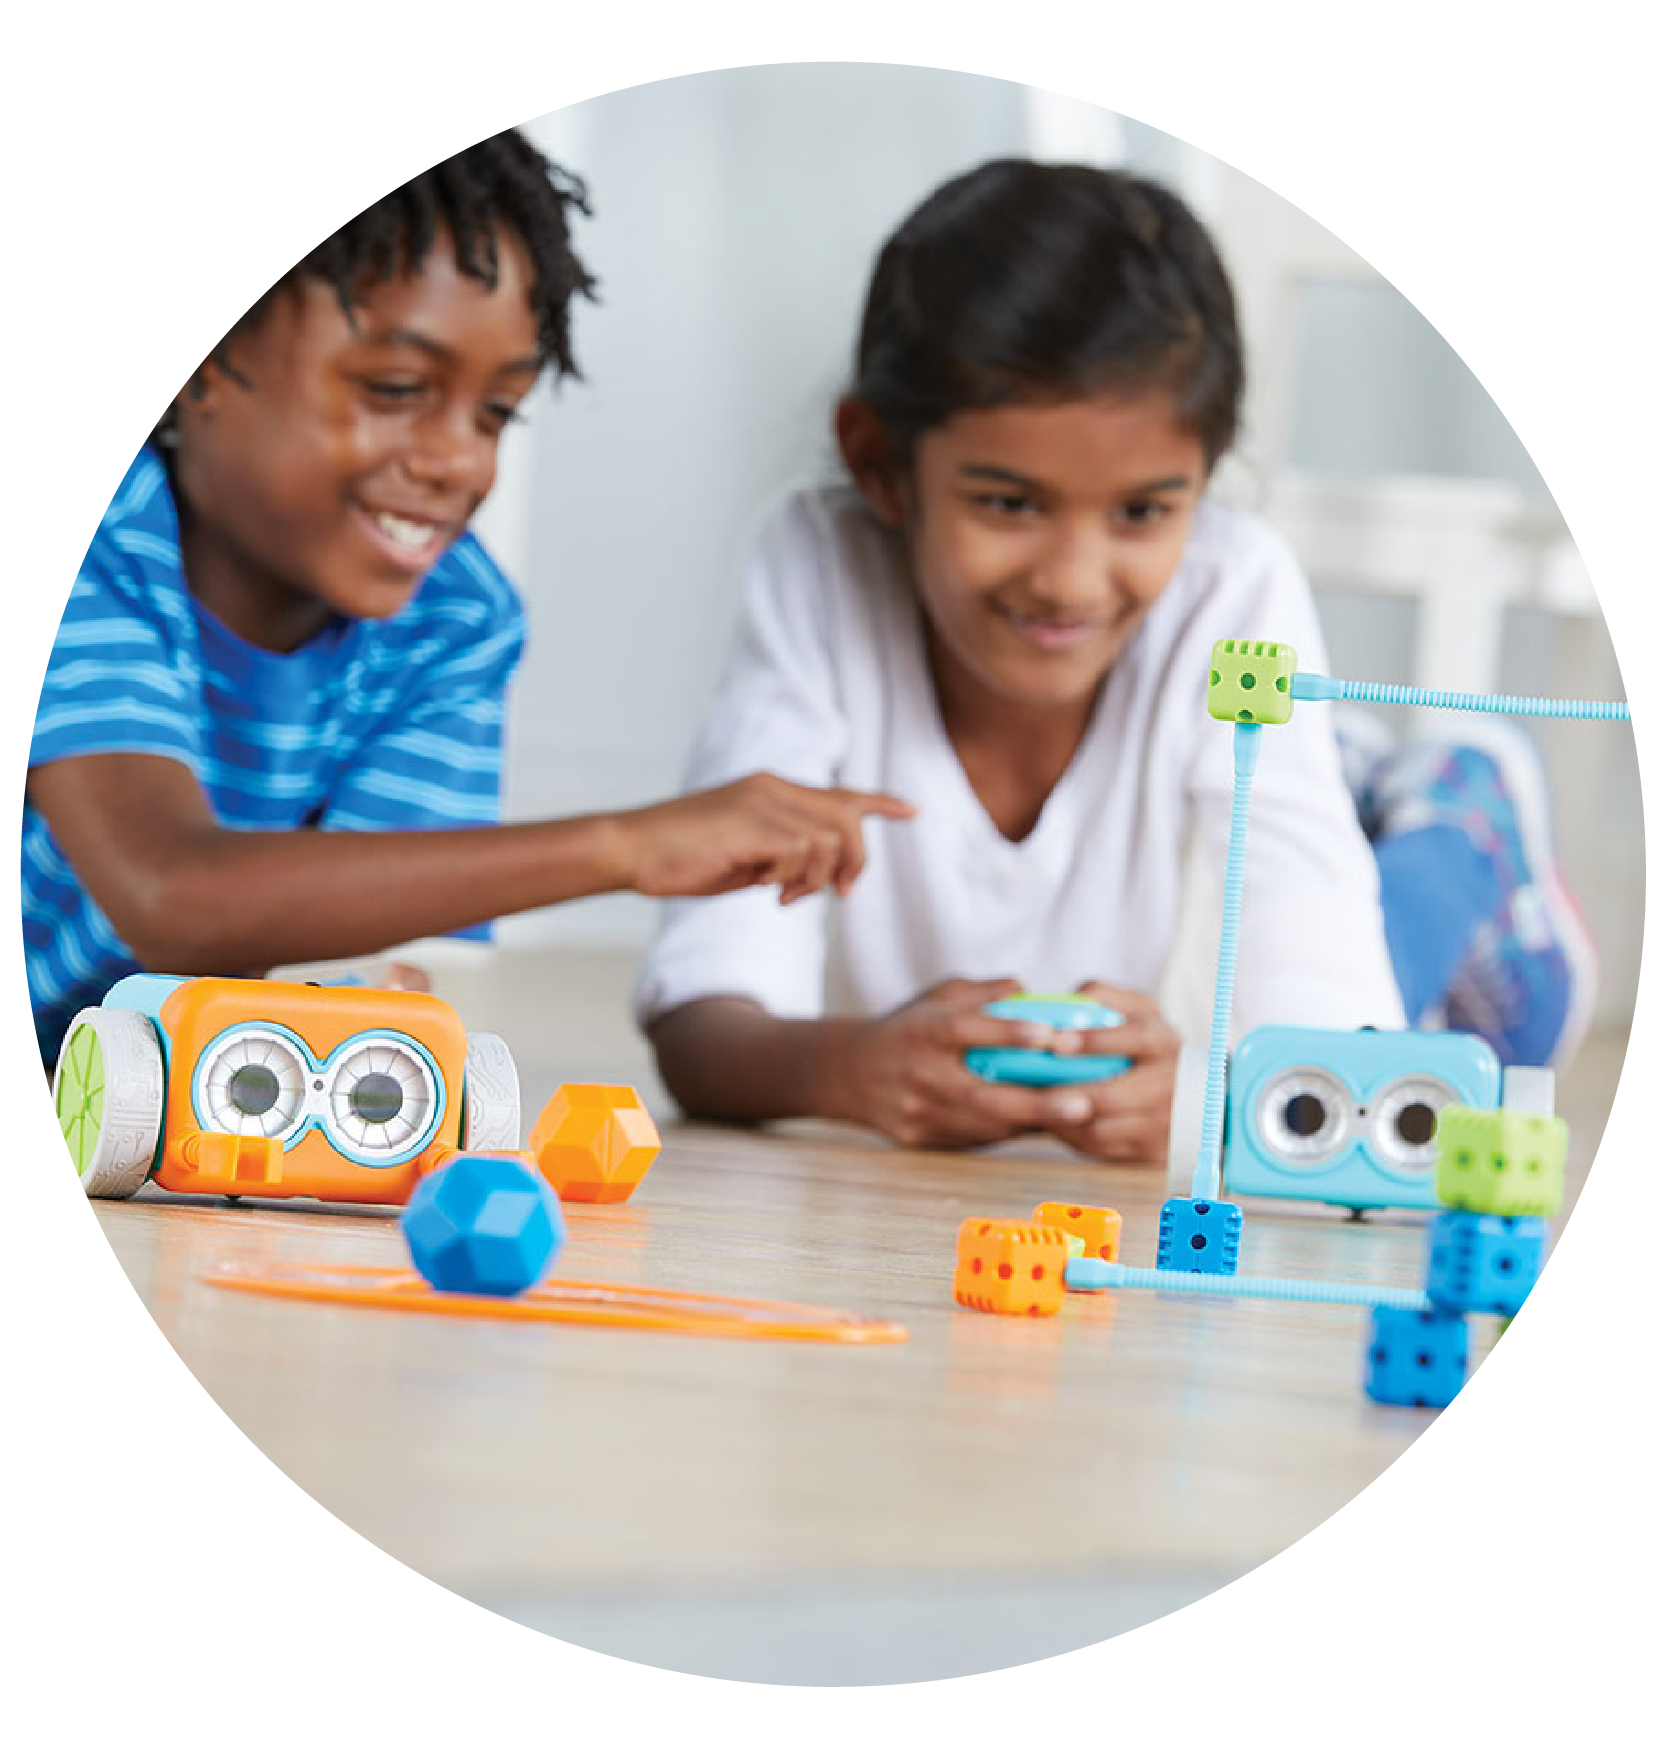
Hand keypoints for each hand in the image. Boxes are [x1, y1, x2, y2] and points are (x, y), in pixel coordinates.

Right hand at [616, 773, 914, 901]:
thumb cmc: (681, 858)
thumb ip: (784, 857)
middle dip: (853, 863)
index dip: (881, 803)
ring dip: (812, 878)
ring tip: (779, 893)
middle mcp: (773, 788)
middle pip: (846, 821)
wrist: (632, 848)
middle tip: (840, 894)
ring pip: (826, 842)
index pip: (840, 794)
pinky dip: (788, 878)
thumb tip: (819, 878)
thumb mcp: (746, 858)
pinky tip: (762, 887)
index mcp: (772, 790)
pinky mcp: (752, 823)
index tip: (912, 811)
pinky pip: (798, 854)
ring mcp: (763, 802)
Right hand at [824, 977, 1109, 1149]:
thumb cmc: (907, 1028)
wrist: (847, 1073)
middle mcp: (919, 1074)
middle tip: (1084, 1104)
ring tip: (1078, 1119)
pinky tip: (1041, 1126)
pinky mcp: (922, 1140)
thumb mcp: (936, 997)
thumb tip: (1027, 989)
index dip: (1007, 1032)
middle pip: (982, 1095)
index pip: (965, 1030)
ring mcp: (919, 1113)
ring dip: (1032, 1124)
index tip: (1049, 1035)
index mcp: (922, 1031)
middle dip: (1037, 1104)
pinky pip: (975, 1139)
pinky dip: (1010, 1132)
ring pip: (984, 1126)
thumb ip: (981, 992)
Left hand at [1043, 982, 1180, 1162]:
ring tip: (1033, 1105)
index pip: (1136, 1038)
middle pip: (1113, 1096)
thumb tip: (1073, 998)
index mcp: (1164, 1043)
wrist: (1195, 1091)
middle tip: (1031, 1086)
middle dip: (1067, 1092)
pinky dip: (1070, 1136)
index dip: (1096, 1041)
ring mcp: (1162, 1123)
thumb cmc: (1149, 1041)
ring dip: (1061, 1119)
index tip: (1058, 1041)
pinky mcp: (1151, 1152)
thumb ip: (1105, 996)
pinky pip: (1100, 1150)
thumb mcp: (1138, 1009)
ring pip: (1101, 1129)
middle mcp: (1169, 1084)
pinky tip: (1051, 1121)